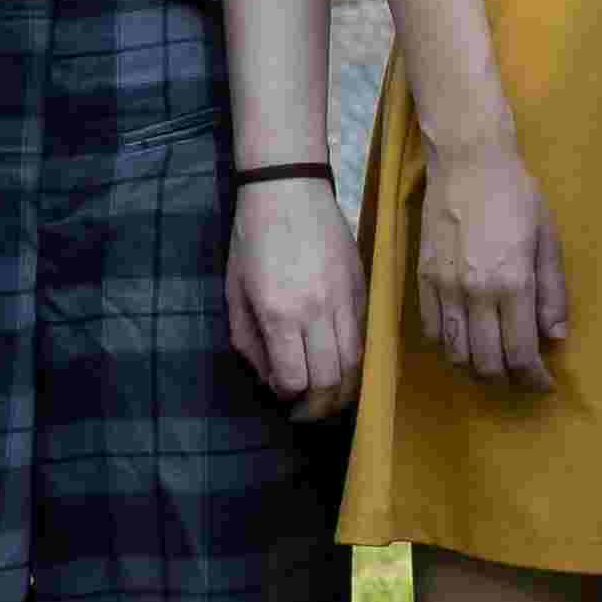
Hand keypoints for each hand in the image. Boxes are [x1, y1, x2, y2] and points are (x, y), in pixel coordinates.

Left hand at [227, 176, 362, 408]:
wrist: (289, 187)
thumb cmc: (252, 239)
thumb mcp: (235, 292)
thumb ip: (248, 341)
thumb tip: (270, 378)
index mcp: (278, 312)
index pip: (295, 379)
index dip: (289, 397)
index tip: (281, 395)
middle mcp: (316, 310)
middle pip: (330, 381)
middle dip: (319, 408)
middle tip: (306, 414)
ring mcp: (345, 299)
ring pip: (356, 364)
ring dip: (343, 391)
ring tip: (328, 398)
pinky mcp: (363, 288)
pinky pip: (366, 338)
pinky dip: (356, 361)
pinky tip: (342, 366)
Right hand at [413, 133, 573, 388]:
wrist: (467, 161)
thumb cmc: (515, 194)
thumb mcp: (547, 239)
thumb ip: (552, 292)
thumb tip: (556, 336)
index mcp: (512, 283)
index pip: (521, 353)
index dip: (534, 379)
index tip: (543, 385)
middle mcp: (476, 292)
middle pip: (487, 362)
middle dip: (508, 380)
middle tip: (522, 378)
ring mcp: (444, 288)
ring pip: (455, 354)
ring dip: (476, 369)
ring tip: (494, 365)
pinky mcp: (423, 279)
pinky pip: (433, 332)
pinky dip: (449, 348)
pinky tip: (465, 343)